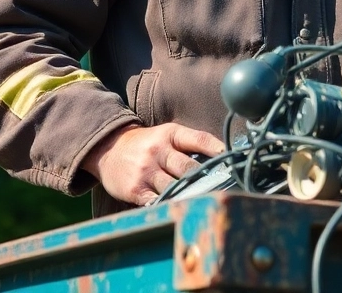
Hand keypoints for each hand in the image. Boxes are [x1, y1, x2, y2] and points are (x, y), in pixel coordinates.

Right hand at [81, 123, 223, 206]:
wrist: (108, 149)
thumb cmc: (146, 144)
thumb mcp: (166, 134)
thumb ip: (189, 144)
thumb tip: (222, 157)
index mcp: (170, 134)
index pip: (199, 139)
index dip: (218, 149)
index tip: (233, 160)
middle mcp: (158, 151)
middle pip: (189, 168)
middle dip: (207, 179)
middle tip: (224, 187)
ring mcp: (146, 171)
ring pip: (175, 187)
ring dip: (192, 194)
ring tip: (208, 200)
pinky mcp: (136, 189)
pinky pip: (157, 200)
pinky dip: (170, 204)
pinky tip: (181, 207)